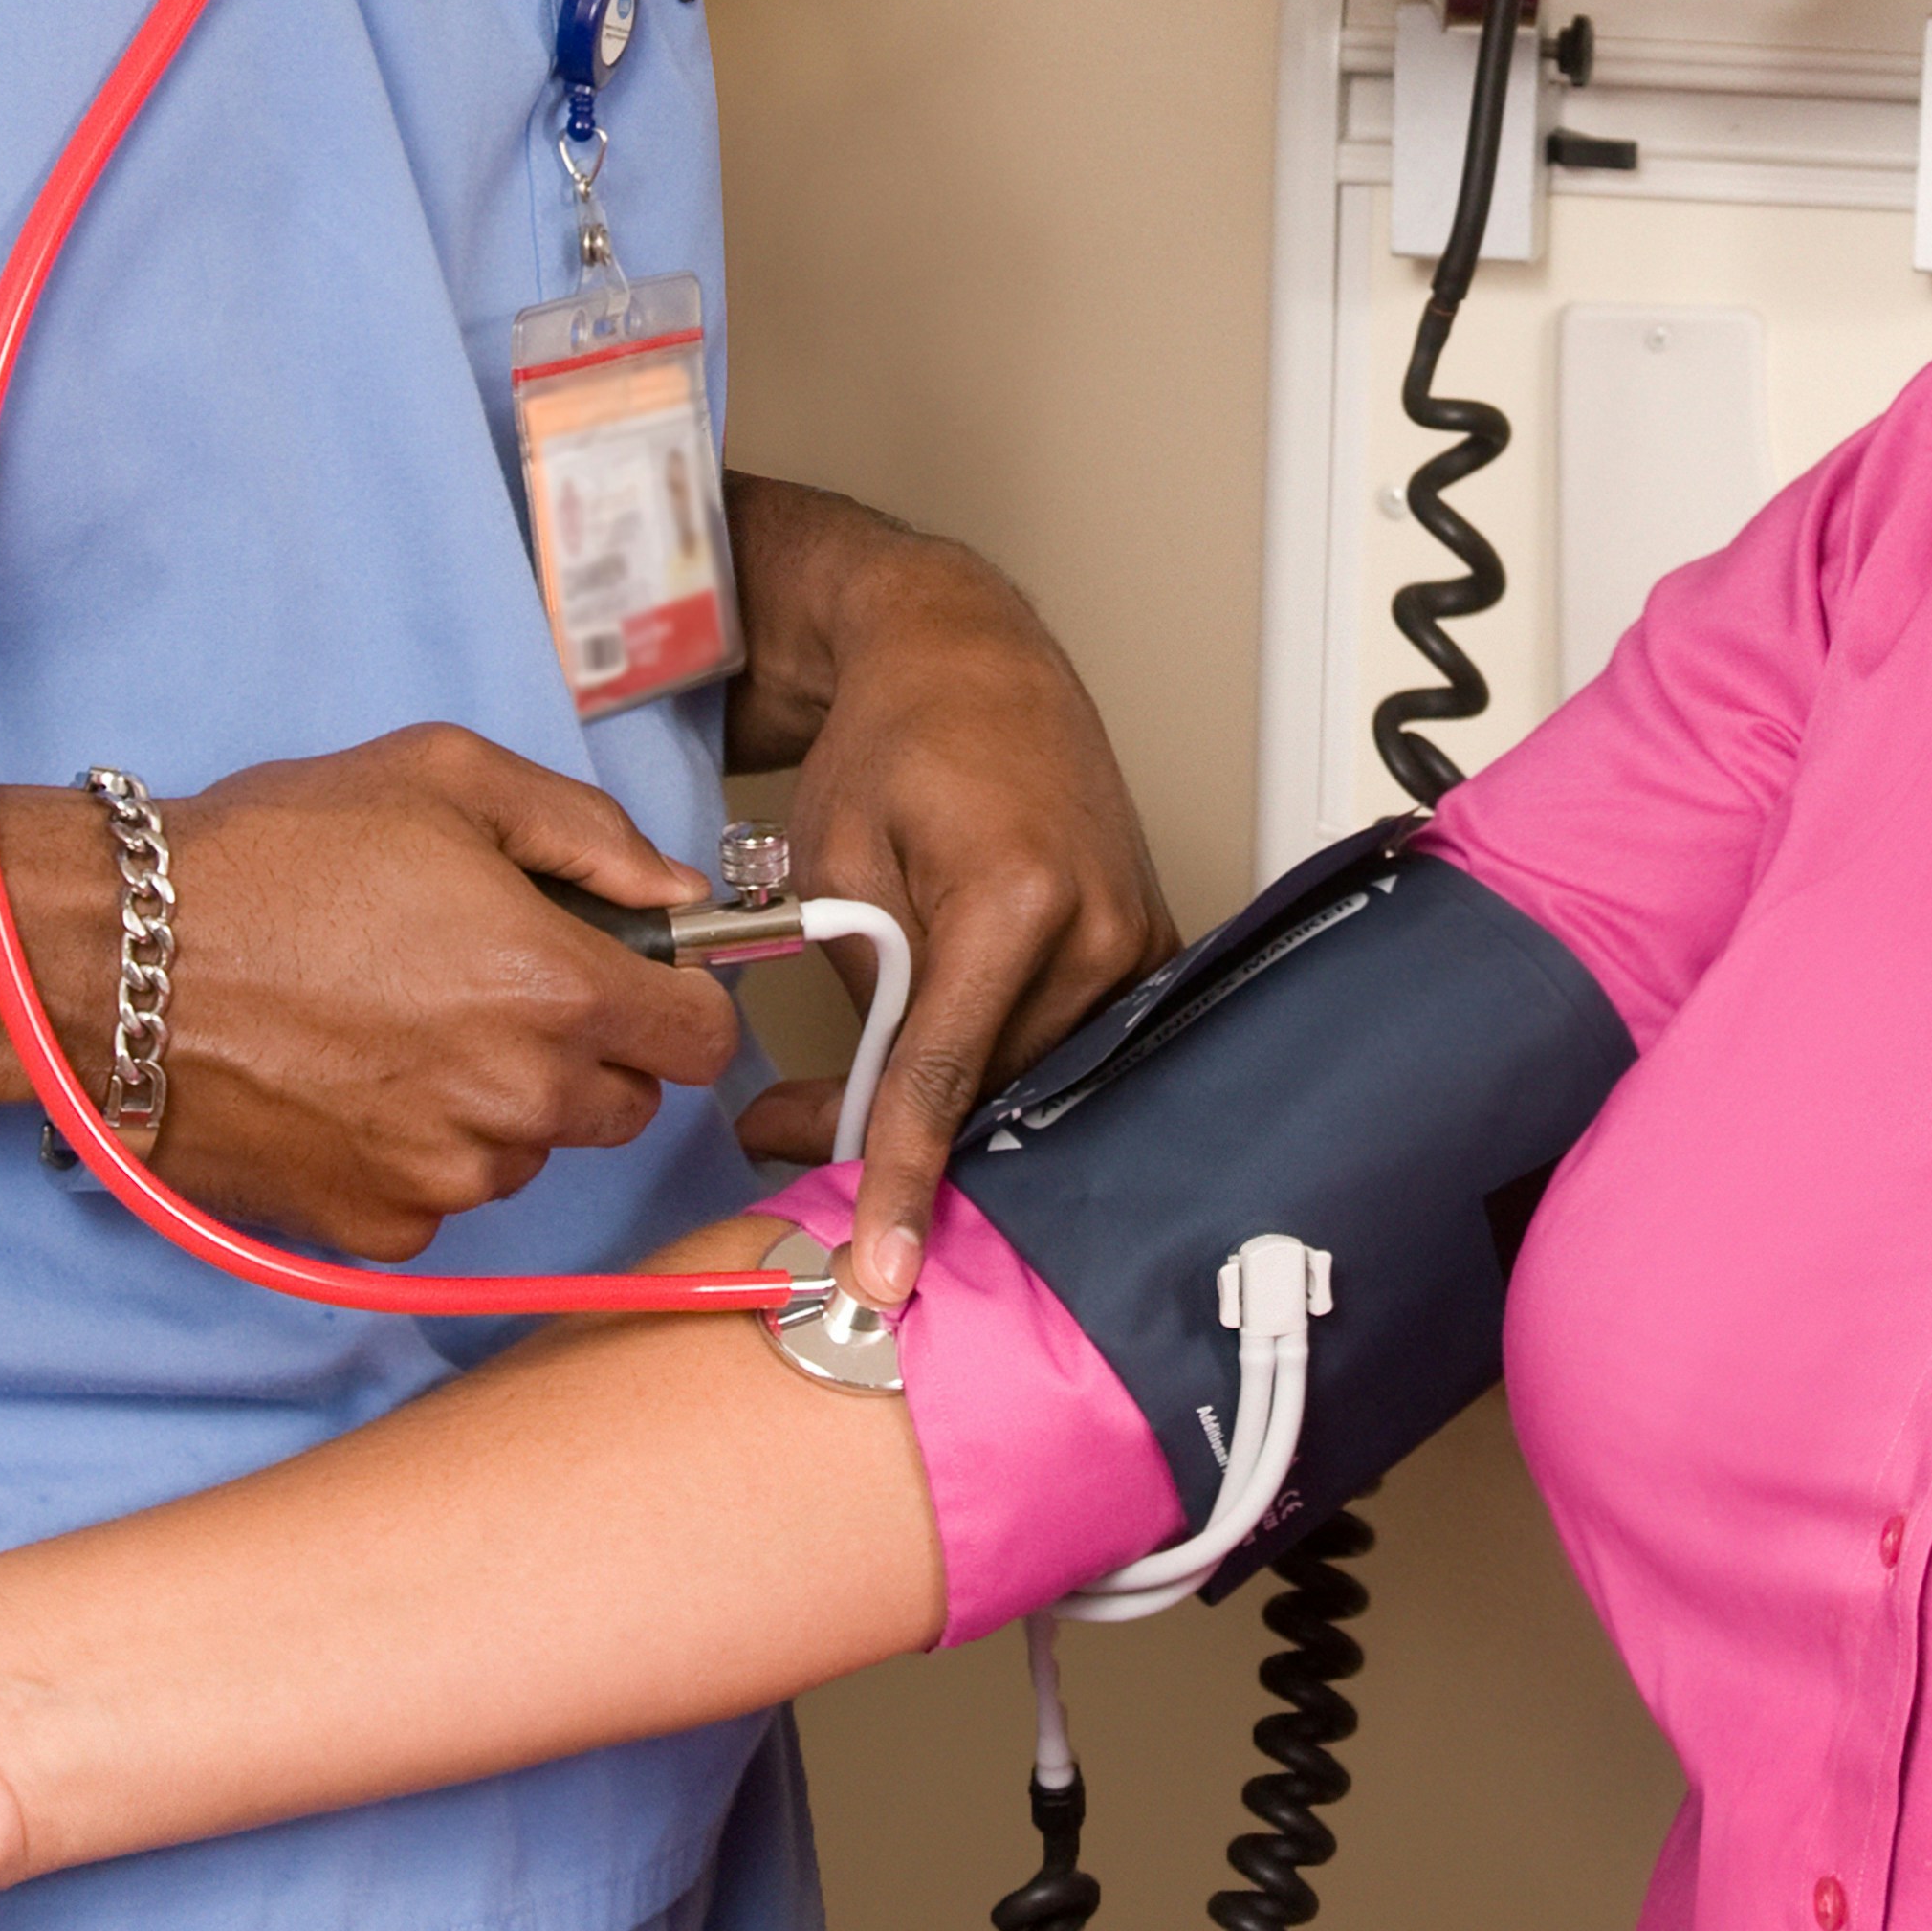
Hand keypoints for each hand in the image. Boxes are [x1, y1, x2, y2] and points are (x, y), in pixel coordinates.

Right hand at [10, 726, 739, 1255]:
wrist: (117, 958)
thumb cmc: (275, 854)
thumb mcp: (447, 778)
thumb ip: (592, 835)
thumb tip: (678, 893)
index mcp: (558, 991)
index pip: (704, 1041)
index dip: (677, 1001)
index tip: (635, 980)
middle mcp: (518, 1100)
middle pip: (623, 1105)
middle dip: (584, 1052)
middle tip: (490, 989)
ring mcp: (445, 1175)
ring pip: (530, 1155)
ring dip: (498, 1107)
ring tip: (399, 1028)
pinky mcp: (373, 1226)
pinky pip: (441, 1200)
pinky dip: (416, 1156)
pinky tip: (351, 1085)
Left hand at [724, 490, 1174, 1283]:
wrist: (973, 660)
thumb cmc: (895, 743)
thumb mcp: (833, 862)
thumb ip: (861, 992)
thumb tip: (859, 1115)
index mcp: (1017, 897)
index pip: (947, 1076)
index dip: (903, 1182)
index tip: (878, 1270)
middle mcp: (1099, 929)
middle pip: (995, 1092)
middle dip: (895, 1135)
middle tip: (784, 1133)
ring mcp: (1136, 941)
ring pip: (1033, 1080)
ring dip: (948, 1100)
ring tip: (846, 1088)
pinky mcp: (1146, 947)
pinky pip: (1074, 1047)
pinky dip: (1004, 1068)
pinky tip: (944, 1066)